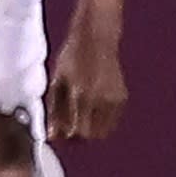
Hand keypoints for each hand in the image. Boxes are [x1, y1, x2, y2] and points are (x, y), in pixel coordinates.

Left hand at [45, 18, 127, 142]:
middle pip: (90, 135)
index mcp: (80, 94)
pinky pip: (111, 120)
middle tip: (70, 128)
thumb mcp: (57, 82)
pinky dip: (101, 120)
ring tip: (80, 116)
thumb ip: (54, 111)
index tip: (62, 134)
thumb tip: (53, 136)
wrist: (96, 39)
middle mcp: (98, 98)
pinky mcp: (121, 97)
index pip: (76, 131)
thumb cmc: (72, 58)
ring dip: (91, 129)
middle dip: (79, 137)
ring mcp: (112, 98)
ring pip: (103, 131)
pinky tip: (92, 107)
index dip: (67, 137)